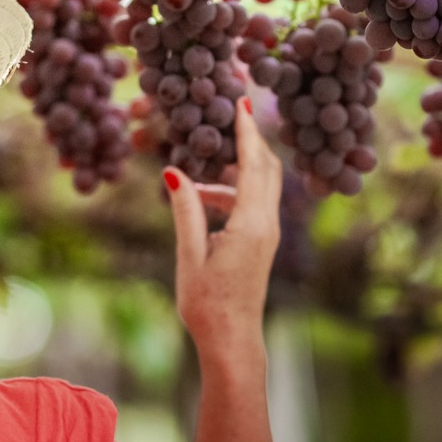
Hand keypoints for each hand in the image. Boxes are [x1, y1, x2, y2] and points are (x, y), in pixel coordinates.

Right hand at [164, 97, 281, 369]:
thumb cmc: (208, 305)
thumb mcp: (190, 256)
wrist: (232, 341)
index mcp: (251, 225)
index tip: (242, 100)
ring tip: (197, 178)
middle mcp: (267, 225)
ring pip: (259, 187)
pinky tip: (202, 203)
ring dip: (233, 172)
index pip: (253, 165)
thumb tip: (174, 172)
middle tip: (235, 111)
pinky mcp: (261, 244)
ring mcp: (267, 235)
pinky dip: (231, 193)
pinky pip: (252, 205)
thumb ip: (185, 212)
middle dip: (251, 139)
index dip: (247, 131)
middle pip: (266, 168)